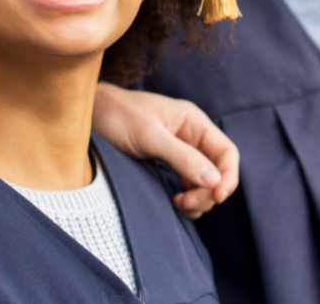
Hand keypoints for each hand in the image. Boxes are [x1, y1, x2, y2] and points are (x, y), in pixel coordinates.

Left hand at [93, 83, 238, 218]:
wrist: (91, 113)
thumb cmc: (118, 115)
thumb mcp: (150, 136)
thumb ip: (182, 157)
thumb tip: (213, 181)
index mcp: (193, 122)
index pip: (226, 152)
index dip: (228, 176)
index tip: (217, 198)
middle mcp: (191, 135)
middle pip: (217, 170)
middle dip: (208, 191)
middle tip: (187, 205)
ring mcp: (180, 150)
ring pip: (203, 181)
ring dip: (199, 198)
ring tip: (180, 205)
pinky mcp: (167, 162)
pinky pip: (188, 184)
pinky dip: (188, 197)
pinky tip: (177, 203)